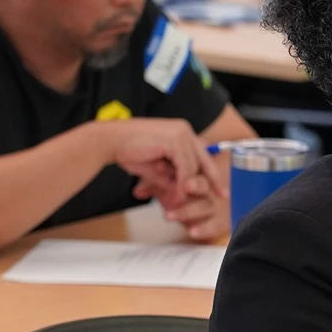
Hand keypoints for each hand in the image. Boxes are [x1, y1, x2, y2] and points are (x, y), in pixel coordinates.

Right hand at [103, 119, 225, 204]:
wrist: (108, 141)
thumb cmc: (128, 151)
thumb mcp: (156, 168)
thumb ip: (171, 177)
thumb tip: (183, 194)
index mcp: (181, 132)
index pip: (202, 154)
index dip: (212, 172)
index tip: (221, 188)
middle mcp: (184, 130)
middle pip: (203, 159)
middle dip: (212, 180)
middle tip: (223, 196)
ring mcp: (180, 133)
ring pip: (193, 166)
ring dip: (188, 186)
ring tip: (183, 202)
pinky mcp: (173, 140)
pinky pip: (184, 167)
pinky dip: (182, 183)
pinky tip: (179, 195)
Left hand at [141, 173, 227, 240]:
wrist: (204, 211)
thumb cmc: (185, 196)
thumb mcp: (166, 188)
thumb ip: (154, 187)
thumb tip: (138, 192)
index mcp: (197, 177)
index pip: (192, 169)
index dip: (180, 169)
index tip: (161, 168)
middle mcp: (207, 191)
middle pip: (204, 185)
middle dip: (195, 185)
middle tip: (186, 186)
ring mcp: (211, 207)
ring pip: (205, 206)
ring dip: (187, 211)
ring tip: (168, 215)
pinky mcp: (216, 223)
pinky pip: (212, 226)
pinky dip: (203, 229)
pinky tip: (192, 232)